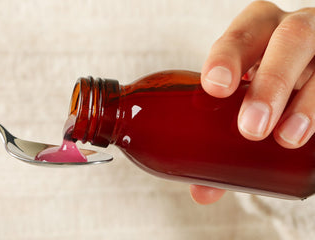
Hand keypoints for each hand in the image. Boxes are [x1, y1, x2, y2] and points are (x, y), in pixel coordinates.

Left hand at [194, 1, 314, 203]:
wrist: (304, 78)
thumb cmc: (262, 88)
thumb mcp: (241, 102)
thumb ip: (221, 141)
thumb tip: (202, 192)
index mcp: (256, 33)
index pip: (241, 34)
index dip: (227, 57)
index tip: (215, 88)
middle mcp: (293, 32)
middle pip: (289, 40)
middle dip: (270, 83)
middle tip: (251, 128)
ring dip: (307, 103)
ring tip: (288, 138)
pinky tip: (313, 138)